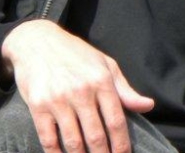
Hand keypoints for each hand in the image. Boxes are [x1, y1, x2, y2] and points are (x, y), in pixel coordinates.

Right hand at [1, 20, 155, 152]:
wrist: (37, 42)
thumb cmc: (76, 55)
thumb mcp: (105, 65)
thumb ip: (125, 90)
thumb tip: (148, 106)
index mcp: (101, 81)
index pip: (116, 121)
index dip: (122, 144)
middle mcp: (81, 91)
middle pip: (96, 136)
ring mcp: (58, 100)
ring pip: (74, 141)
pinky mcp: (38, 107)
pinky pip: (48, 139)